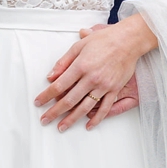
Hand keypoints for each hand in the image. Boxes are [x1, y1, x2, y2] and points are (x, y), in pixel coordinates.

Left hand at [33, 18, 155, 130]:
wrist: (128, 41)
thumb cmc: (104, 40)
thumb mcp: (79, 46)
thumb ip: (63, 62)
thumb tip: (50, 76)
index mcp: (80, 66)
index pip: (58, 85)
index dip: (46, 96)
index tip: (38, 102)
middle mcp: (91, 78)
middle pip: (69, 100)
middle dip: (54, 112)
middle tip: (44, 120)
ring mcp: (104, 86)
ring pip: (85, 107)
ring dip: (71, 119)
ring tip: (61, 127)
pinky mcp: (114, 89)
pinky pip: (105, 108)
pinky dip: (96, 119)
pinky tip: (88, 125)